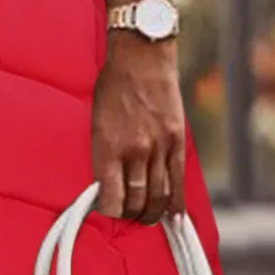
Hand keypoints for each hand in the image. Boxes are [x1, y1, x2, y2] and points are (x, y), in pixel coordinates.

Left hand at [92, 34, 186, 223]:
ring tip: (147, 216)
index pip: (109, 198)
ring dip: (152, 212)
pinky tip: (174, 216)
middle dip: (130, 214)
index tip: (108, 209)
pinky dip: (176, 203)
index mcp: (107, 147)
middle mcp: (133, 151)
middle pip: (135, 201)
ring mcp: (157, 147)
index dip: (109, 211)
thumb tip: (108, 184)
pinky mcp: (176, 141)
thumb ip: (103, 155)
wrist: (141, 58)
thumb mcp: (96, 122)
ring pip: (158, 195)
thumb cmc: (113, 86)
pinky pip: (178, 180)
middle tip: (128, 214)